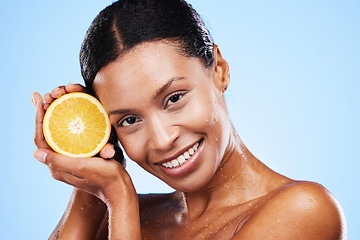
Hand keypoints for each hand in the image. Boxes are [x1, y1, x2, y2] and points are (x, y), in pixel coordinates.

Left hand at [32, 83, 129, 203]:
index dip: (39, 120)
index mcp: (58, 166)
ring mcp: (70, 158)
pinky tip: (65, 111)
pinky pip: (67, 136)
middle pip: (46, 134)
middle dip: (41, 114)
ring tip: (50, 100)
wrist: (119, 188)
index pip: (41, 140)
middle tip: (39, 96)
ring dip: (50, 116)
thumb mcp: (82, 168)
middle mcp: (61, 162)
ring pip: (55, 133)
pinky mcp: (79, 155)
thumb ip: (59, 162)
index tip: (40, 103)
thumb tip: (36, 154)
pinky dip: (63, 122)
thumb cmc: (104, 178)